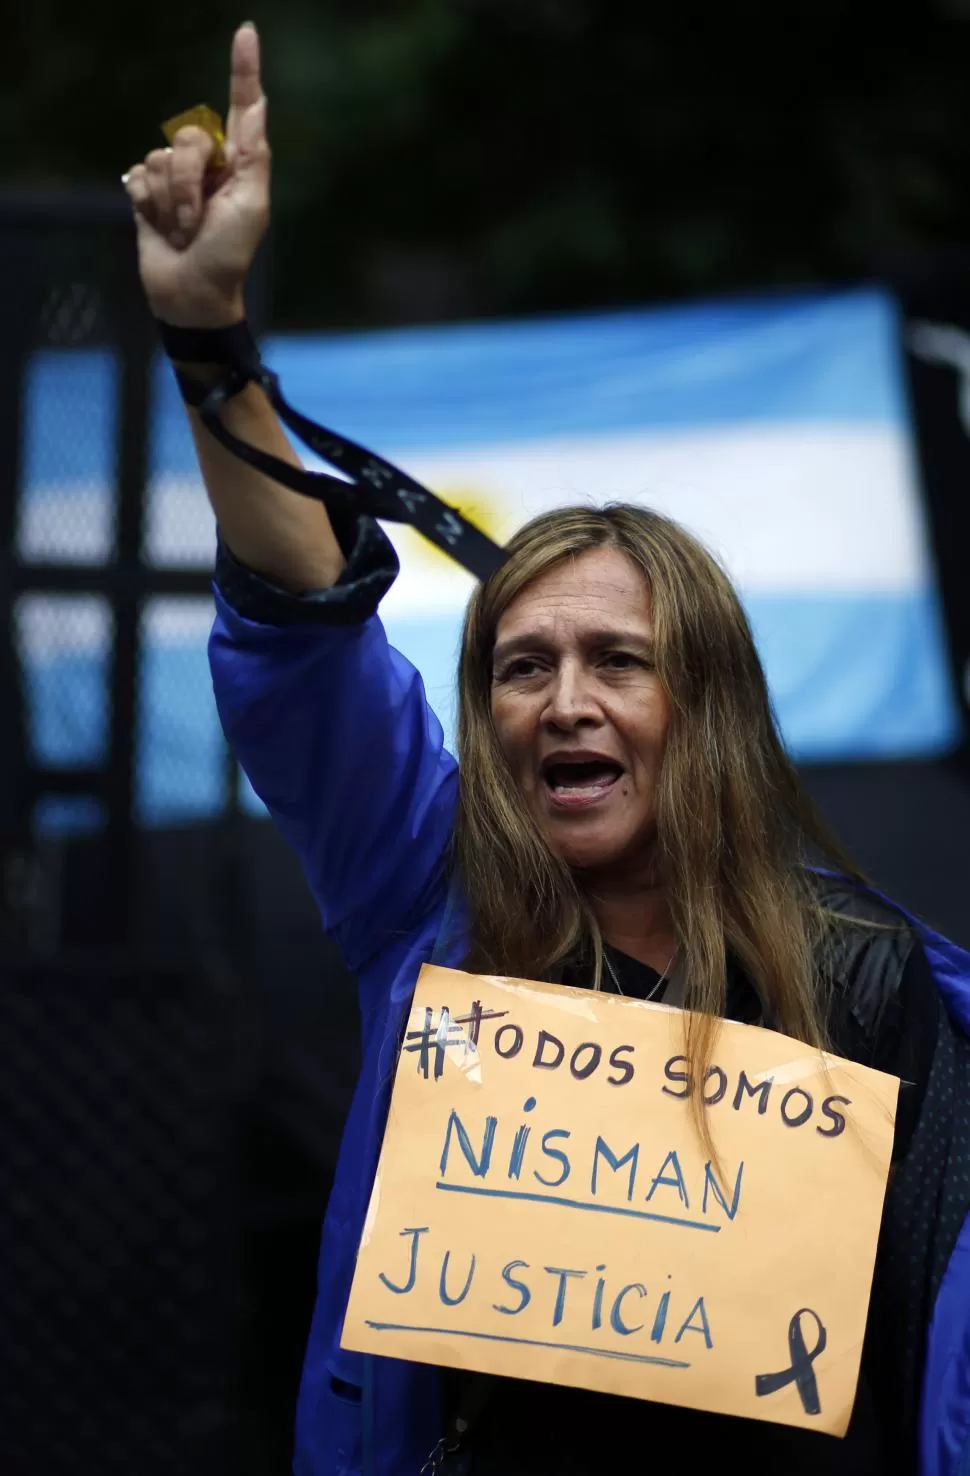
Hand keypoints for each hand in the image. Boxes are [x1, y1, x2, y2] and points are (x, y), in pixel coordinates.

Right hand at [123, 22, 269, 327]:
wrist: (191, 293)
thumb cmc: (228, 256)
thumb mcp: (251, 207)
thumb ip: (253, 156)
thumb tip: (259, 105)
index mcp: (239, 164)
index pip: (242, 108)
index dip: (243, 71)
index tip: (246, 32)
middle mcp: (206, 164)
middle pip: (187, 137)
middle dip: (189, 183)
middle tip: (198, 221)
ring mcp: (175, 178)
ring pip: (159, 159)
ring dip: (171, 202)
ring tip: (183, 231)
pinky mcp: (147, 193)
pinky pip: (137, 176)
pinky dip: (147, 204)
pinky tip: (160, 227)